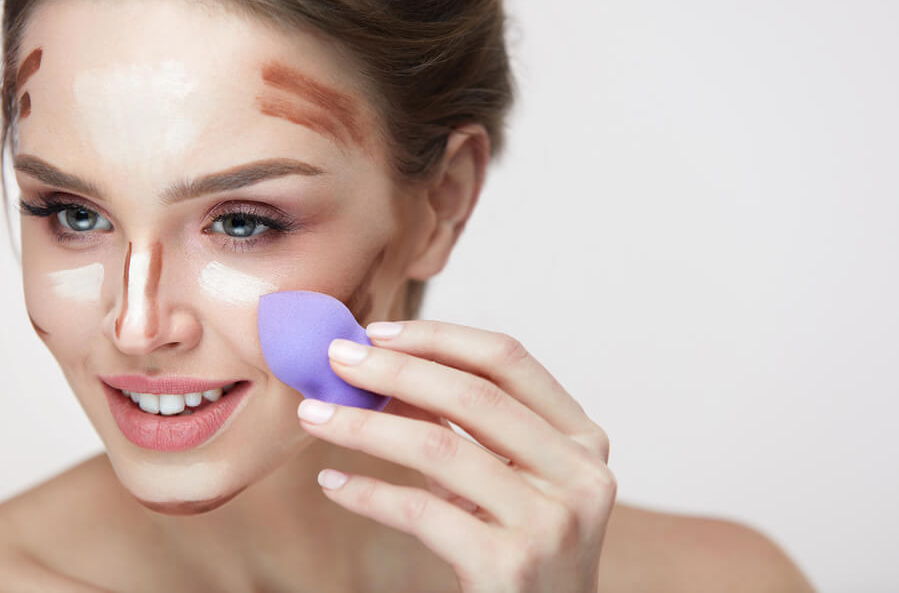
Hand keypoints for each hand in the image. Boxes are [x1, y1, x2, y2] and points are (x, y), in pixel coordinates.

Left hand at [295, 320, 617, 592]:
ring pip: (440, 447)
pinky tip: (333, 484)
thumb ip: (462, 426)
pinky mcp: (510, 565)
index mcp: (583, 439)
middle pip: (474, 395)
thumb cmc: (521, 552)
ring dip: (365, 425)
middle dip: (394, 370)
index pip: (508, 360)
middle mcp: (579, 474)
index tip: (378, 333)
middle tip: (336, 359)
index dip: (440, 336)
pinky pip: (420, 512)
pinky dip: (368, 494)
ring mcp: (550, 521)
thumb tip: (383, 370)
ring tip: (315, 414)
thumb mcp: (508, 481)